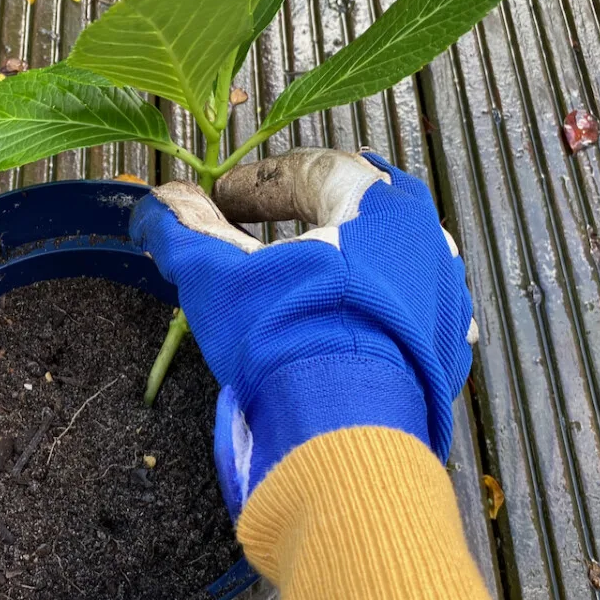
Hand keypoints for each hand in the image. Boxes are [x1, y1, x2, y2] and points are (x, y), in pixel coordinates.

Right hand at [129, 149, 475, 520]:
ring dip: (339, 263)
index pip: (306, 171)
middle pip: (351, 211)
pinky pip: (405, 313)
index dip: (253, 186)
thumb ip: (182, 229)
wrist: (343, 428)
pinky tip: (342, 325)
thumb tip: (155, 205)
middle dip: (299, 219)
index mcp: (376, 201)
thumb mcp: (216, 275)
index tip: (218, 202)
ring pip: (384, 259)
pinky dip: (370, 311)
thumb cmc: (284, 338)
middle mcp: (424, 237)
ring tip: (295, 283)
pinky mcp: (444, 347)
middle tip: (256, 237)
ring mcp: (442, 294)